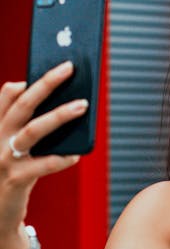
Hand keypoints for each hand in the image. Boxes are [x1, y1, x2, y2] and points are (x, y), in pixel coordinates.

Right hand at [0, 61, 87, 248]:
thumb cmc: (13, 176)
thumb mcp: (15, 150)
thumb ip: (29, 128)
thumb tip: (62, 105)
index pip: (6, 96)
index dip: (26, 80)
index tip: (49, 68)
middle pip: (22, 104)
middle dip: (46, 84)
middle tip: (69, 68)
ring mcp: (3, 159)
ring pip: (33, 130)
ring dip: (59, 116)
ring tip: (82, 105)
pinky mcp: (15, 180)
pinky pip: (42, 165)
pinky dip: (60, 159)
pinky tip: (76, 155)